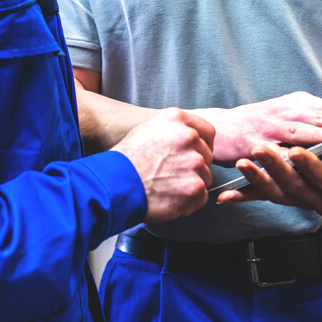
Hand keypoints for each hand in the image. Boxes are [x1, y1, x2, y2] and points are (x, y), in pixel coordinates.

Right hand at [112, 108, 214, 222]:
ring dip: (191, 184)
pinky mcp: (195, 187)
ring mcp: (194, 163)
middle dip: (194, 166)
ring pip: (205, 176)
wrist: (114, 185)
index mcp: (177, 120)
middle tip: (173, 174)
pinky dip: (189, 201)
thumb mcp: (147, 129)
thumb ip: (172, 130)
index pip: (207, 132)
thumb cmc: (126, 161)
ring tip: (167, 186)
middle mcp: (189, 137)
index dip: (201, 146)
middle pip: (207, 155)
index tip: (192, 155)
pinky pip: (201, 196)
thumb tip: (187, 136)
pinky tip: (170, 197)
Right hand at [201, 92, 321, 163]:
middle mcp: (287, 112)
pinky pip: (280, 152)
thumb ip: (311, 117)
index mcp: (297, 104)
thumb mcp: (286, 111)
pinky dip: (297, 157)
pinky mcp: (257, 142)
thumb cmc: (258, 122)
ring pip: (306, 132)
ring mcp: (272, 126)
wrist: (220, 128)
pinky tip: (312, 163)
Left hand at [217, 137, 321, 214]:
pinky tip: (225, 197)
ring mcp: (304, 200)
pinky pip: (267, 197)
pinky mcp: (291, 195)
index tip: (296, 152)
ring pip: (277, 193)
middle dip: (276, 168)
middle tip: (259, 149)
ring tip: (240, 164)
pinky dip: (246, 196)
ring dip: (257, 180)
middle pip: (295, 188)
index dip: (311, 168)